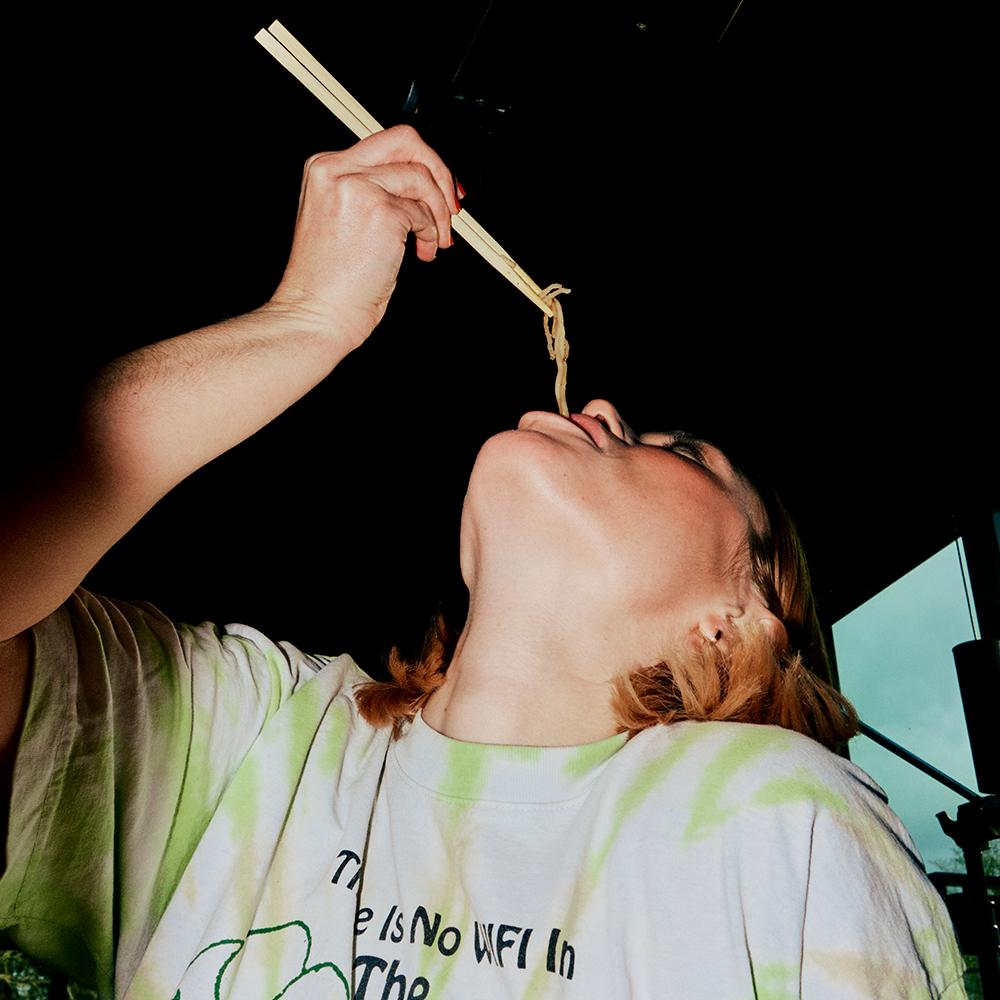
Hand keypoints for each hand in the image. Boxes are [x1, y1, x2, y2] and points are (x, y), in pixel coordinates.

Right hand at [268, 124, 458, 348]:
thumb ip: (371, 191)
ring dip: (439, 213)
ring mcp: (359, 188)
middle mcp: (337, 170)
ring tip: (435, 240)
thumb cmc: (328, 281)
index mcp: (324, 167)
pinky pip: (423, 213)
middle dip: (440, 170)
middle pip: (407, 141)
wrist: (316, 314)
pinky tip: (421, 253)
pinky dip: (430, 235)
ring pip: (422, 178)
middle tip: (451, 203)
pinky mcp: (381, 212)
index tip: (440, 186)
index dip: (421, 162)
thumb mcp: (340, 219)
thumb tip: (417, 185)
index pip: (386, 143)